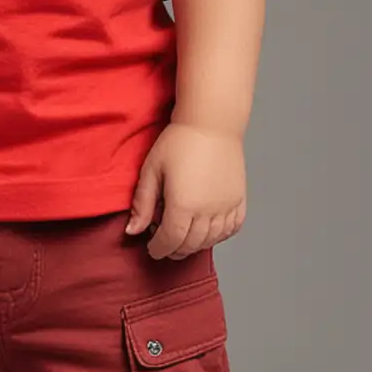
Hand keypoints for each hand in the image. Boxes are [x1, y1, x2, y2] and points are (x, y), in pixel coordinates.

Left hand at [125, 121, 247, 258]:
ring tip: (184, 237)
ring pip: (211, 240)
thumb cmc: (179, 142)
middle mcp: (208, 210)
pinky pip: (232, 228)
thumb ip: (143, 204)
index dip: (159, 249)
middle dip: (175, 249)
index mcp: (183, 205)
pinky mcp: (239, 199)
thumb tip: (133, 231)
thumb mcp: (152, 170)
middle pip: (191, 245)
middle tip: (165, 244)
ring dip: (195, 245)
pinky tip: (208, 229)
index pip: (170, 241)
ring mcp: (226, 206)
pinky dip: (219, 235)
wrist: (211, 122)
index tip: (152, 249)